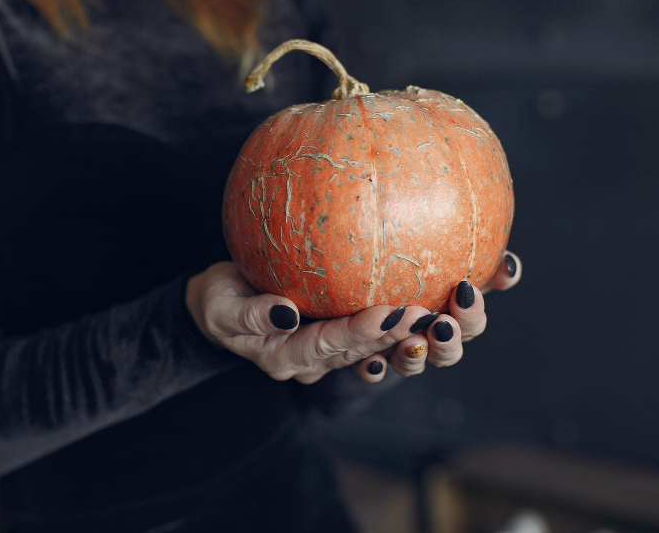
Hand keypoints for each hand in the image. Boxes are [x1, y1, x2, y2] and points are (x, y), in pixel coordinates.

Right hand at [186, 262, 447, 384]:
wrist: (219, 306)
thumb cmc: (216, 303)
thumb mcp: (220, 308)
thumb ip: (251, 314)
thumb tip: (286, 312)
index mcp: (284, 357)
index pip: (328, 344)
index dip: (360, 330)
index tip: (388, 311)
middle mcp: (313, 359)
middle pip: (361, 350)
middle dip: (397, 333)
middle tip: (429, 312)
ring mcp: (327, 348)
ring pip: (374, 345)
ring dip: (408, 331)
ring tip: (443, 313)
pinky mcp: (337, 332)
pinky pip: (373, 329)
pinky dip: (400, 319)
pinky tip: (431, 299)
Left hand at [376, 251, 522, 380]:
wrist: (365, 289)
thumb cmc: (417, 270)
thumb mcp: (449, 262)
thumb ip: (482, 263)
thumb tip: (510, 267)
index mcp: (451, 318)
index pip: (471, 323)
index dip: (472, 313)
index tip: (465, 291)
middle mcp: (428, 340)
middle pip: (446, 351)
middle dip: (448, 341)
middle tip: (442, 324)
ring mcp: (399, 352)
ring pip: (412, 365)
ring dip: (414, 357)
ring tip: (410, 343)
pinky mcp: (368, 359)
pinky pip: (371, 371)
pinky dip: (374, 370)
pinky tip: (372, 361)